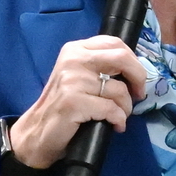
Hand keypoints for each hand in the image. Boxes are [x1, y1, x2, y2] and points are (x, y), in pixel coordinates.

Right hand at [3, 37, 150, 175]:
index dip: (133, 61)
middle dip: (138, 78)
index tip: (136, 79)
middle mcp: (73, 60)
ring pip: (119, 90)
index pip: (115, 43)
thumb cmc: (62, 105)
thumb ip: (99, 67)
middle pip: (122, 58)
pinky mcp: (74, 102)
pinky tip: (115, 126)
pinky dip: (119, 120)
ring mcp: (73, 80)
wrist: (37, 131)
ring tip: (118, 117)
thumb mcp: (78, 76)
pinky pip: (112, 109)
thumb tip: (133, 70)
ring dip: (126, 108)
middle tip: (139, 95)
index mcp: (75, 49)